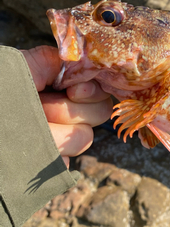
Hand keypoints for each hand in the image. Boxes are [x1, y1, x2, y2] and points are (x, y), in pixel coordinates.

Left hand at [22, 45, 112, 167]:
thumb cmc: (0, 90)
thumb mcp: (24, 66)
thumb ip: (55, 60)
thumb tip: (84, 59)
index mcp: (64, 91)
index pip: (101, 93)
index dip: (91, 92)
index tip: (71, 90)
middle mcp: (67, 116)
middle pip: (99, 114)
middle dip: (68, 109)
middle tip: (40, 106)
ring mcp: (60, 143)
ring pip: (83, 139)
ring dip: (54, 131)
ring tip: (26, 127)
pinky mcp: (50, 168)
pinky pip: (64, 165)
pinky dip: (46, 157)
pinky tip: (27, 149)